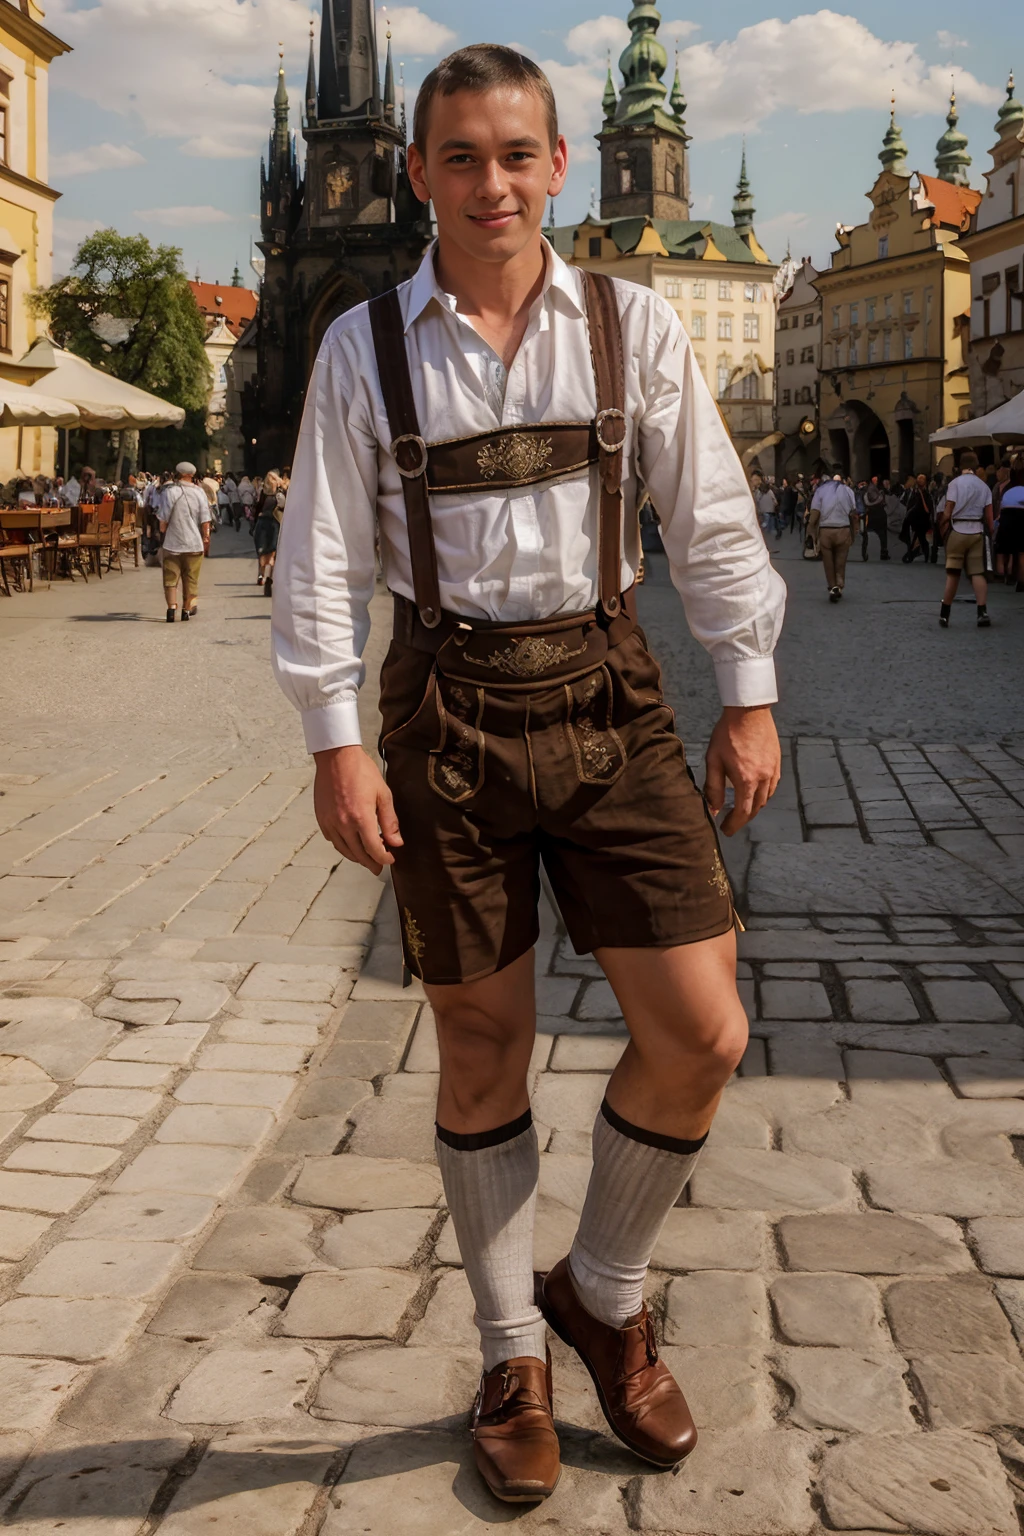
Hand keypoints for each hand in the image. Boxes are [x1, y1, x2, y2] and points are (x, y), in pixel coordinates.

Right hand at [313, 746, 403, 874]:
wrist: (337, 757)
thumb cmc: (361, 771)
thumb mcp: (383, 794)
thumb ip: (390, 821)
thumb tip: (396, 842)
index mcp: (361, 818)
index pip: (374, 850)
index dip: (383, 858)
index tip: (390, 859)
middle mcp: (343, 824)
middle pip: (358, 854)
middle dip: (370, 863)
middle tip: (378, 867)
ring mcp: (330, 822)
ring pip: (343, 850)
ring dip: (356, 857)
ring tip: (366, 858)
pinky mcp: (321, 818)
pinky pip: (332, 839)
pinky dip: (342, 845)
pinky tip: (350, 843)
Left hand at [704, 706, 780, 835]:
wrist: (749, 711)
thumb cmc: (727, 734)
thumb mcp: (713, 760)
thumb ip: (712, 787)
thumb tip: (712, 809)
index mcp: (746, 780)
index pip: (743, 812)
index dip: (734, 825)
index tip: (725, 830)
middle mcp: (764, 779)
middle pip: (756, 808)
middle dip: (743, 818)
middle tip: (731, 822)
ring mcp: (773, 771)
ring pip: (766, 798)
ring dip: (754, 807)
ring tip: (741, 808)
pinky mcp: (777, 763)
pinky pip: (773, 786)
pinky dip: (763, 795)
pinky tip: (754, 792)